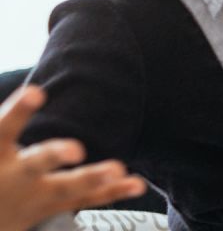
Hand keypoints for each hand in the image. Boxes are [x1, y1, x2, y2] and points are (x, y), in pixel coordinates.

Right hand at [0, 85, 145, 230]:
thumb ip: (7, 120)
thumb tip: (26, 88)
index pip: (3, 128)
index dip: (18, 111)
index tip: (35, 92)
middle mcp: (15, 175)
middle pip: (35, 164)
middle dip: (53, 155)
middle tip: (75, 149)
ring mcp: (36, 194)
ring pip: (66, 186)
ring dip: (92, 178)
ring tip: (117, 168)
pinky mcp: (53, 205)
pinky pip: (85, 199)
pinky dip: (113, 191)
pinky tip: (138, 184)